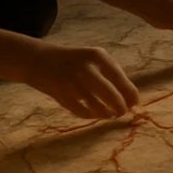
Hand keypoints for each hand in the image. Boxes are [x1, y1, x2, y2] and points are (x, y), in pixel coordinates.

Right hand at [22, 42, 140, 119]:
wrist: (38, 60)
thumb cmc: (73, 60)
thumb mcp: (93, 58)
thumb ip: (111, 73)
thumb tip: (130, 96)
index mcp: (98, 57)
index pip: (122, 81)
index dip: (130, 95)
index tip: (135, 103)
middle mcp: (86, 69)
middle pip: (112, 96)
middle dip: (120, 108)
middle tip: (122, 112)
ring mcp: (72, 83)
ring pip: (97, 107)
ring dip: (106, 114)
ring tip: (110, 114)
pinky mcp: (61, 95)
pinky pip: (82, 112)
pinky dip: (91, 116)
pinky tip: (96, 115)